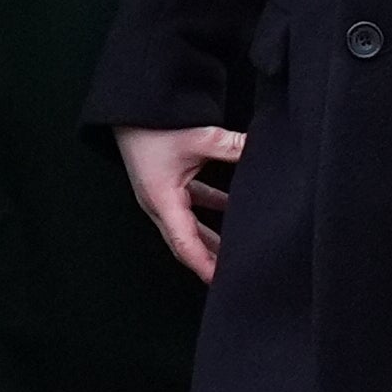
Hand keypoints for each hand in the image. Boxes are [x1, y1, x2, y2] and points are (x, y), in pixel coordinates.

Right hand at [115, 122, 244, 281]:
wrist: (132, 110)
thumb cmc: (154, 126)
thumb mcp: (198, 137)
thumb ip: (232, 147)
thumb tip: (260, 150)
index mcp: (162, 200)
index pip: (185, 244)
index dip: (204, 265)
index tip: (221, 281)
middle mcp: (159, 204)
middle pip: (187, 243)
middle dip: (210, 260)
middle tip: (233, 275)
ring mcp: (162, 196)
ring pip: (190, 226)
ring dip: (212, 238)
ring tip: (237, 250)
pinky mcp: (167, 186)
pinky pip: (191, 205)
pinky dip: (211, 209)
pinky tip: (233, 208)